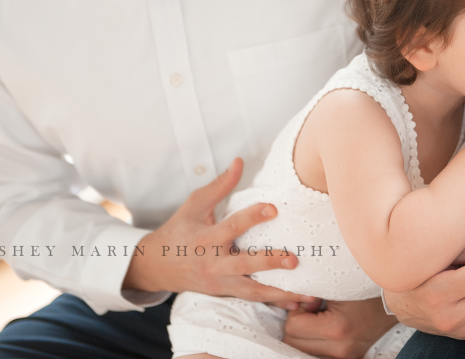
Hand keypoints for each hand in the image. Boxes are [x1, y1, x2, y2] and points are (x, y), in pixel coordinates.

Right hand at [122, 158, 317, 309]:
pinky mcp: (226, 294)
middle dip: (270, 263)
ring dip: (281, 294)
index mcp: (207, 237)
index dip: (253, 216)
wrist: (156, 267)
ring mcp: (221, 283)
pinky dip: (275, 303)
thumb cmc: (180, 229)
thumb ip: (220, 185)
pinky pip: (252, 300)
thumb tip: (241, 161)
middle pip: (245, 265)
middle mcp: (215, 263)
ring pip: (253, 292)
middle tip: (294, 260)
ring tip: (308, 295)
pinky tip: (297, 303)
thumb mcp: (194, 205)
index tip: (274, 208)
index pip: (232, 226)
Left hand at [283, 298, 396, 358]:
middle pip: (292, 342)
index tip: (311, 302)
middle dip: (296, 324)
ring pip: (301, 351)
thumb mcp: (336, 289)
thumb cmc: (363, 291)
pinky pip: (316, 355)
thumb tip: (293, 304)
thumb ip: (311, 296)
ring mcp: (342, 358)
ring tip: (318, 321)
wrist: (389, 306)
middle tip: (312, 311)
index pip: (293, 326)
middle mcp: (338, 349)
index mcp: (336, 329)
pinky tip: (323, 331)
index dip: (297, 311)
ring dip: (303, 336)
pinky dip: (313, 344)